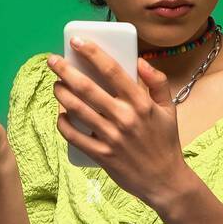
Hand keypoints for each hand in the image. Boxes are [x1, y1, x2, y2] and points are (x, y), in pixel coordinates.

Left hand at [47, 38, 186, 208]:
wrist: (165, 181)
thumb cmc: (165, 142)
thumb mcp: (169, 109)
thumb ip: (157, 82)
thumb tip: (139, 60)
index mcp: (141, 103)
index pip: (113, 70)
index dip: (92, 53)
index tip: (77, 41)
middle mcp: (125, 118)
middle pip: (87, 88)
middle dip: (65, 70)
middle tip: (53, 60)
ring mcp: (111, 137)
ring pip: (77, 109)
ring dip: (61, 94)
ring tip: (55, 85)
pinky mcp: (102, 155)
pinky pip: (74, 137)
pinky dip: (63, 124)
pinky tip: (61, 115)